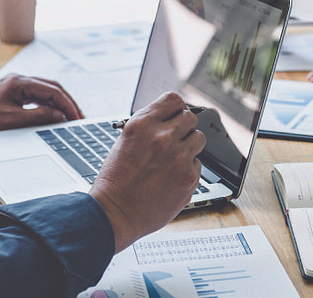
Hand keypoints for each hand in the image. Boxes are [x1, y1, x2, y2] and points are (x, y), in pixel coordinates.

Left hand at [0, 74, 82, 143]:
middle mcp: (19, 80)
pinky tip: (51, 114)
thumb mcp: (12, 120)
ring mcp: (15, 86)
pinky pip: (35, 97)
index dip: (68, 105)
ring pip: (45, 92)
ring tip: (69, 117)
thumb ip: (39, 117)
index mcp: (21, 82)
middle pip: (52, 88)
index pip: (54, 91)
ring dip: (58, 104)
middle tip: (79, 117)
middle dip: (67, 102)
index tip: (78, 118)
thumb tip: (60, 115)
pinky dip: (47, 105)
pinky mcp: (11, 93)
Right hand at [89, 92, 205, 252]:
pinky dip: (188, 169)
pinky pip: (198, 163)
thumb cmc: (116, 181)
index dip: (176, 108)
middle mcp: (162, 137)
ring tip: (174, 159)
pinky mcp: (189, 176)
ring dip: (190, 146)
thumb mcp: (126, 141)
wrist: (114, 213)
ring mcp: (178, 157)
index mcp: (142, 124)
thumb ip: (149, 127)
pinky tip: (172, 178)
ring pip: (199, 138)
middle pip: (190, 117)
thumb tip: (170, 118)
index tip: (175, 115)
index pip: (173, 99)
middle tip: (175, 140)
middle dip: (184, 127)